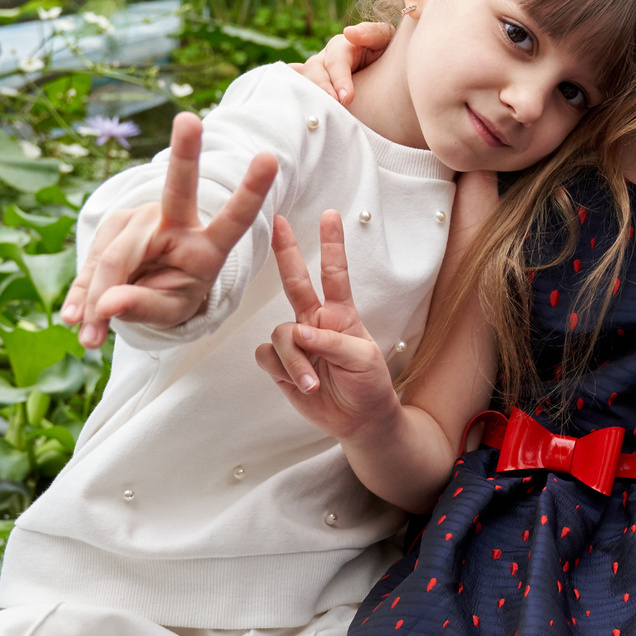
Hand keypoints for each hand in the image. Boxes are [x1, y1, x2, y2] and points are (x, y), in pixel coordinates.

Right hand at [59, 112, 276, 348]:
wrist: (148, 289)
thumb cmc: (174, 296)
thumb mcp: (169, 311)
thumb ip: (142, 307)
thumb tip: (105, 306)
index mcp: (208, 245)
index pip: (235, 218)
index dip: (251, 190)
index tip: (270, 158)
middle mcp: (177, 222)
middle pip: (177, 190)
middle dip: (186, 152)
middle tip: (190, 120)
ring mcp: (142, 219)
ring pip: (113, 256)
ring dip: (95, 299)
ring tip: (90, 339)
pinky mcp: (113, 226)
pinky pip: (90, 264)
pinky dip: (80, 296)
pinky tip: (72, 319)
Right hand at [253, 211, 404, 440]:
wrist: (359, 419)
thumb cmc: (368, 383)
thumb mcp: (364, 359)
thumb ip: (333, 342)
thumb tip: (299, 333)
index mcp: (340, 314)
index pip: (334, 274)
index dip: (332, 245)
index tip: (329, 215)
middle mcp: (315, 321)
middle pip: (295, 282)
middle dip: (286, 252)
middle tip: (279, 222)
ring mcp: (296, 342)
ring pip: (279, 334)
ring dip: (294, 359)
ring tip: (312, 383)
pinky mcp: (280, 364)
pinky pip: (267, 356)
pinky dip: (283, 370)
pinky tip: (299, 384)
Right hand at [295, 21, 396, 104]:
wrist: (395, 73)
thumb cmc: (391, 53)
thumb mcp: (386, 38)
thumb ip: (372, 33)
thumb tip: (349, 32)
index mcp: (341, 46)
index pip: (335, 61)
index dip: (339, 79)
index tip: (347, 98)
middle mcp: (326, 60)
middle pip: (313, 70)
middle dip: (322, 88)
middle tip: (334, 105)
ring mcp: (319, 76)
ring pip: (305, 82)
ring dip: (311, 96)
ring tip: (320, 112)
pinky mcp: (319, 92)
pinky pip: (302, 92)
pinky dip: (295, 99)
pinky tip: (295, 110)